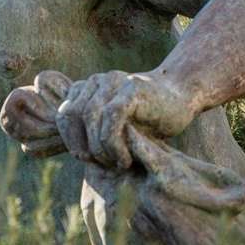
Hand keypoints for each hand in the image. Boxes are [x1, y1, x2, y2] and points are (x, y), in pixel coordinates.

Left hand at [56, 70, 195, 169]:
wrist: (182, 96)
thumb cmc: (147, 118)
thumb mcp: (116, 127)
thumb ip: (93, 133)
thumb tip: (73, 154)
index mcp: (88, 88)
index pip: (62, 115)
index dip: (70, 141)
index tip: (88, 159)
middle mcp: (97, 81)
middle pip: (70, 115)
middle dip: (82, 145)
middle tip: (102, 163)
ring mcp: (113, 81)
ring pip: (89, 116)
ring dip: (100, 148)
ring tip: (117, 163)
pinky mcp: (131, 88)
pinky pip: (111, 117)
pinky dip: (113, 144)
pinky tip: (126, 158)